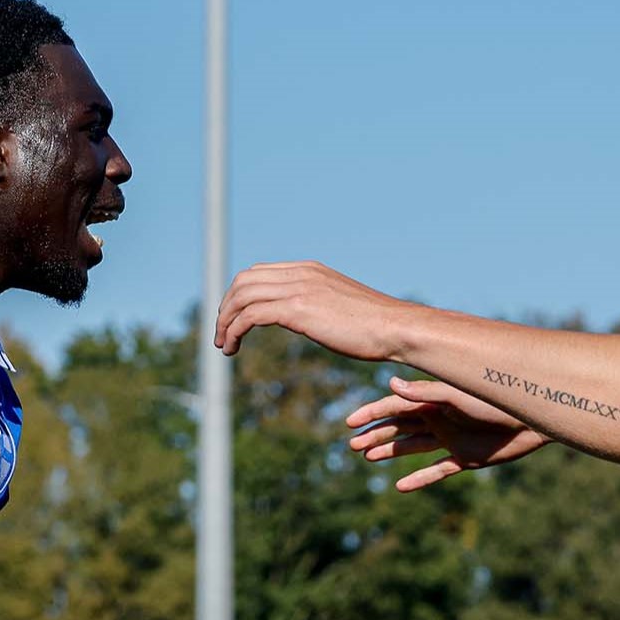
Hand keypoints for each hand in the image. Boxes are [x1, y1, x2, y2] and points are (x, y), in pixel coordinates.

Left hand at [215, 262, 405, 360]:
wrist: (396, 329)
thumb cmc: (375, 326)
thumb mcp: (340, 306)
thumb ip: (318, 304)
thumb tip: (308, 318)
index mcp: (309, 269)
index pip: (258, 273)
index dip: (239, 295)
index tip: (234, 319)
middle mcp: (300, 273)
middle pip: (243, 281)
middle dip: (226, 308)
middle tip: (222, 334)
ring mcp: (299, 288)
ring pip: (241, 297)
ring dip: (225, 322)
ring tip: (224, 346)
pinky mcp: (297, 309)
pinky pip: (250, 315)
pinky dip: (234, 331)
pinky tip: (233, 349)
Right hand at [347, 377, 547, 490]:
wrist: (531, 419)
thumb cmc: (496, 400)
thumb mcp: (457, 396)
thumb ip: (425, 392)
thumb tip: (391, 385)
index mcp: (433, 401)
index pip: (394, 407)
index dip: (371, 414)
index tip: (350, 425)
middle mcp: (439, 419)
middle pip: (399, 428)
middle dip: (376, 435)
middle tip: (352, 446)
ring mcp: (452, 439)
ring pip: (413, 446)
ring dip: (391, 452)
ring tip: (368, 459)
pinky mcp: (467, 457)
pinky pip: (438, 470)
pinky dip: (419, 478)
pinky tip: (400, 486)